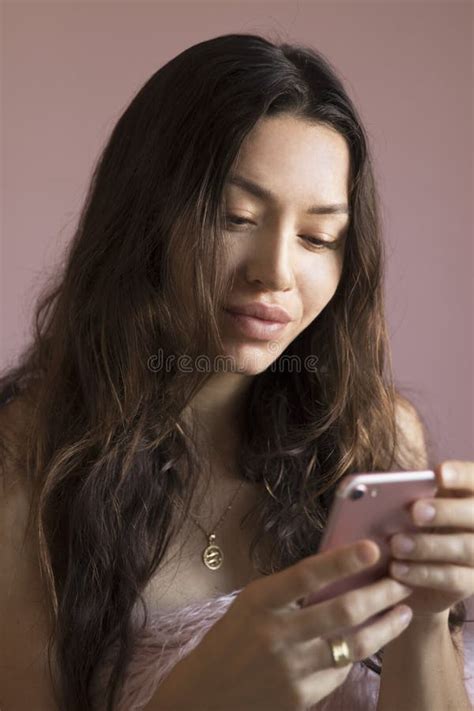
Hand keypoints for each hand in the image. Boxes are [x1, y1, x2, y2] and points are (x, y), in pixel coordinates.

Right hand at [149, 540, 412, 710]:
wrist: (205, 695)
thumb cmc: (232, 639)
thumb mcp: (252, 604)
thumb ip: (289, 590)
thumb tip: (339, 570)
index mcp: (259, 600)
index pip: (307, 574)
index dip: (342, 560)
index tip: (372, 548)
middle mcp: (275, 633)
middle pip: (342, 611)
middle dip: (380, 593)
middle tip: (402, 580)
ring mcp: (290, 669)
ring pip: (354, 645)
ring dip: (385, 626)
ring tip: (403, 611)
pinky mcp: (301, 697)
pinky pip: (341, 670)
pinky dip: (357, 653)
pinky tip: (369, 641)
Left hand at [388, 460, 473, 621]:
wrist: (425, 572)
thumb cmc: (417, 525)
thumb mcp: (418, 507)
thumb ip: (412, 496)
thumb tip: (382, 490)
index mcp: (470, 495)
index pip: (473, 479)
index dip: (460, 475)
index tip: (439, 473)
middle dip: (445, 512)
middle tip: (414, 512)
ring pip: (464, 548)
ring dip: (428, 545)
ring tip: (395, 544)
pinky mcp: (472, 582)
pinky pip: (452, 578)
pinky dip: (423, 573)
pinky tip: (397, 569)